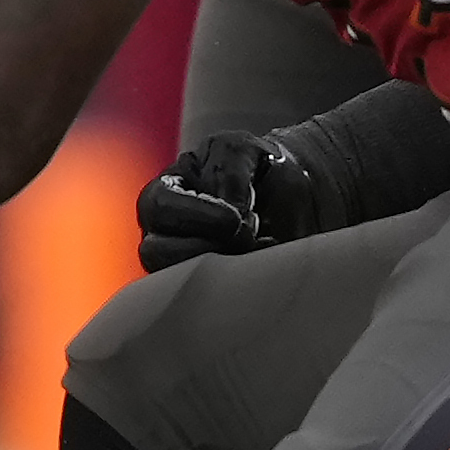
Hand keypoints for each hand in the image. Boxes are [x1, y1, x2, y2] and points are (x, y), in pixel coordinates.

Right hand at [133, 127, 327, 270]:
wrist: (294, 192)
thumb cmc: (261, 167)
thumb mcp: (243, 150)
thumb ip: (230, 175)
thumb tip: (233, 217)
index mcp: (165, 192)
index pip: (160, 208)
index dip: (198, 215)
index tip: (238, 217)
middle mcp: (164, 232)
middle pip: (155, 253)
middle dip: (207, 247)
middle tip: (248, 236)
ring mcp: (182, 263)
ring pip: (176, 282)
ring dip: (223, 268)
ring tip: (260, 246)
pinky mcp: (206, 288)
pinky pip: (206, 299)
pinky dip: (237, 287)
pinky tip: (263, 266)